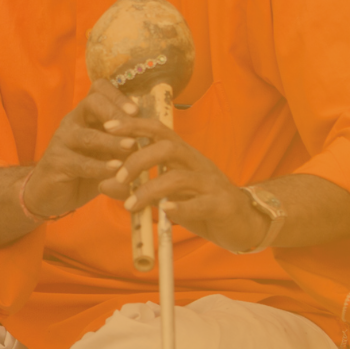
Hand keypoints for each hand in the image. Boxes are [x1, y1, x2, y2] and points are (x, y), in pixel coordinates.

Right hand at [20, 81, 148, 217]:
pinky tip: (115, 170)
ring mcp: (62, 140)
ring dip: (112, 141)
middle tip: (134, 123)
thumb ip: (124, 144)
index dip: (118, 96)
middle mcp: (73, 121)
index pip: (99, 89)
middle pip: (92, 102)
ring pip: (88, 135)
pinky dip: (100, 166)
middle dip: (116, 112)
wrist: (51, 193)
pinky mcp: (56, 162)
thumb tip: (153, 140)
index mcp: (86, 115)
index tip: (136, 110)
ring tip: (131, 147)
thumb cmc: (84, 171)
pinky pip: (80, 162)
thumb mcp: (107, 154)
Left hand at [102, 114, 267, 251]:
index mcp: (184, 156)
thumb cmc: (201, 205)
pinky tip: (165, 212)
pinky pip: (200, 203)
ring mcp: (211, 183)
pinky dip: (181, 207)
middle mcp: (197, 163)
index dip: (134, 125)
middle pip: (166, 148)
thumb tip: (103, 184)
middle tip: (118, 178)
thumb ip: (137, 189)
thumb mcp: (166, 196)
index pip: (158, 130)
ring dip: (150, 190)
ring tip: (131, 206)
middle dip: (137, 160)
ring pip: (179, 177)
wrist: (246, 223)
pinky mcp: (222, 205)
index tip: (108, 128)